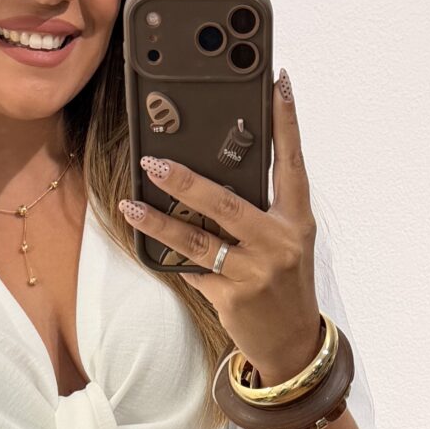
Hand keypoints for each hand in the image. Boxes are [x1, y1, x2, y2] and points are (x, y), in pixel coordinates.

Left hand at [118, 68, 323, 381]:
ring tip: (132, 204)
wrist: (293, 344)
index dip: (286, 122)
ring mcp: (255, 272)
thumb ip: (261, 211)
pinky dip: (172, 258)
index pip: (292, 163)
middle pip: (227, 204)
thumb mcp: (286, 243)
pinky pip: (193, 271)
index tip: (279, 84)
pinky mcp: (232, 298)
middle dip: (187, 181)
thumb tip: (212, 177)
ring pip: (198, 240)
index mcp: (297, 221)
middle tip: (154, 163)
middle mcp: (279, 243)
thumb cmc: (285, 285)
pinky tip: (149, 245)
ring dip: (159, 221)